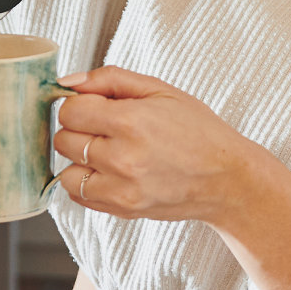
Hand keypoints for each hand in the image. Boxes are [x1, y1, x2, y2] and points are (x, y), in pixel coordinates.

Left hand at [52, 66, 258, 225]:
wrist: (226, 179)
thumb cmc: (198, 130)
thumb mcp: (160, 89)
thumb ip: (110, 79)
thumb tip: (68, 82)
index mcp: (131, 122)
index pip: (70, 111)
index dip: (79, 103)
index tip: (95, 105)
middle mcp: (122, 158)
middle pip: (64, 139)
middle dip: (79, 128)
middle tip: (104, 127)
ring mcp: (121, 189)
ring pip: (66, 171)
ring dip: (79, 159)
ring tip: (106, 151)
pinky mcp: (122, 210)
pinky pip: (78, 196)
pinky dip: (86, 182)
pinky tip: (109, 171)